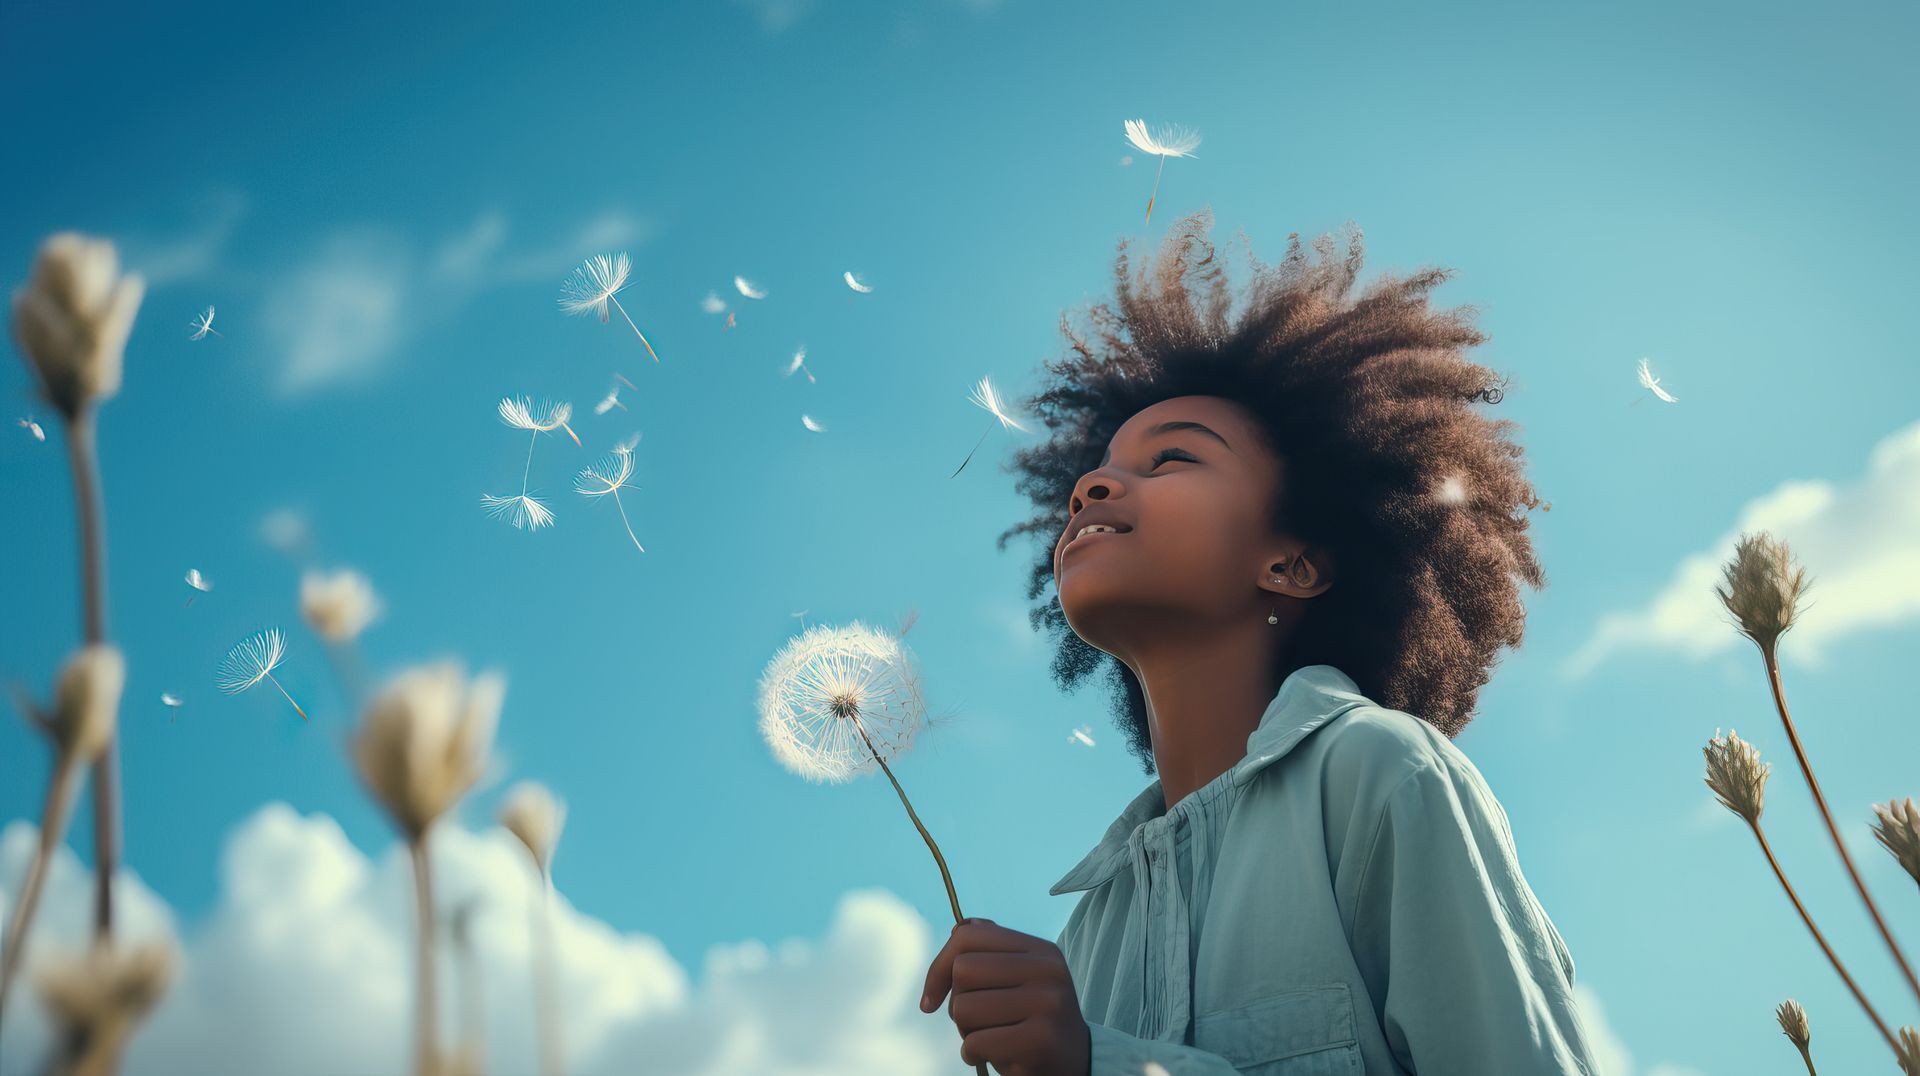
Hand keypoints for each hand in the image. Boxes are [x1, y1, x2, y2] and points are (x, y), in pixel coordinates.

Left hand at [921, 917, 1090, 1075]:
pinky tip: (994, 1056)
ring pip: (964, 1008)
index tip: (933, 997)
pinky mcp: (1039, 1039)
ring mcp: (1046, 1003)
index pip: (969, 936)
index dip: (940, 967)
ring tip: (990, 1038)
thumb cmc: (1033, 1021)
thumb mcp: (1022, 979)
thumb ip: (993, 952)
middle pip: (963, 970)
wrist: (1075, 1062)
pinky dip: (973, 1054)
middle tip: (976, 1021)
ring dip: (966, 1031)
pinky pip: (975, 1042)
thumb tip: (958, 929)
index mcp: (1040, 950)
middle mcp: (1046, 970)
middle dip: (957, 1002)